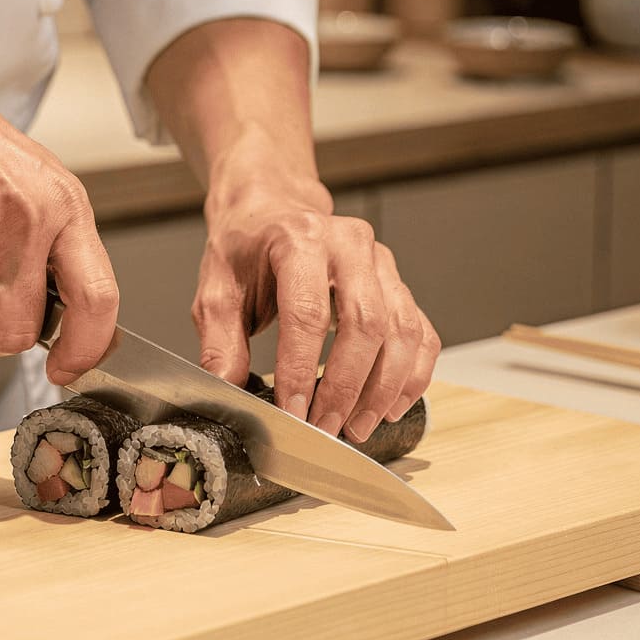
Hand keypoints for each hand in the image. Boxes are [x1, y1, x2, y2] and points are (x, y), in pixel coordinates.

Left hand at [194, 163, 438, 440]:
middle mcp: (349, 245)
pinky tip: (393, 405)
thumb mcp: (216, 287)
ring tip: (359, 427)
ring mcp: (381, 262)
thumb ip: (219, 339)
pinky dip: (414, 374)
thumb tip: (227, 387)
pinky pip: (422, 332)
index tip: (293, 414)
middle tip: (328, 429)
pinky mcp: (398, 282)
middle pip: (366, 323)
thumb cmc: (246, 249)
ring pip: (402, 331)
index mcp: (299, 240)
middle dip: (348, 386)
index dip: (301, 369)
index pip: (308, 313)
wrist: (271, 209)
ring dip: (385, 388)